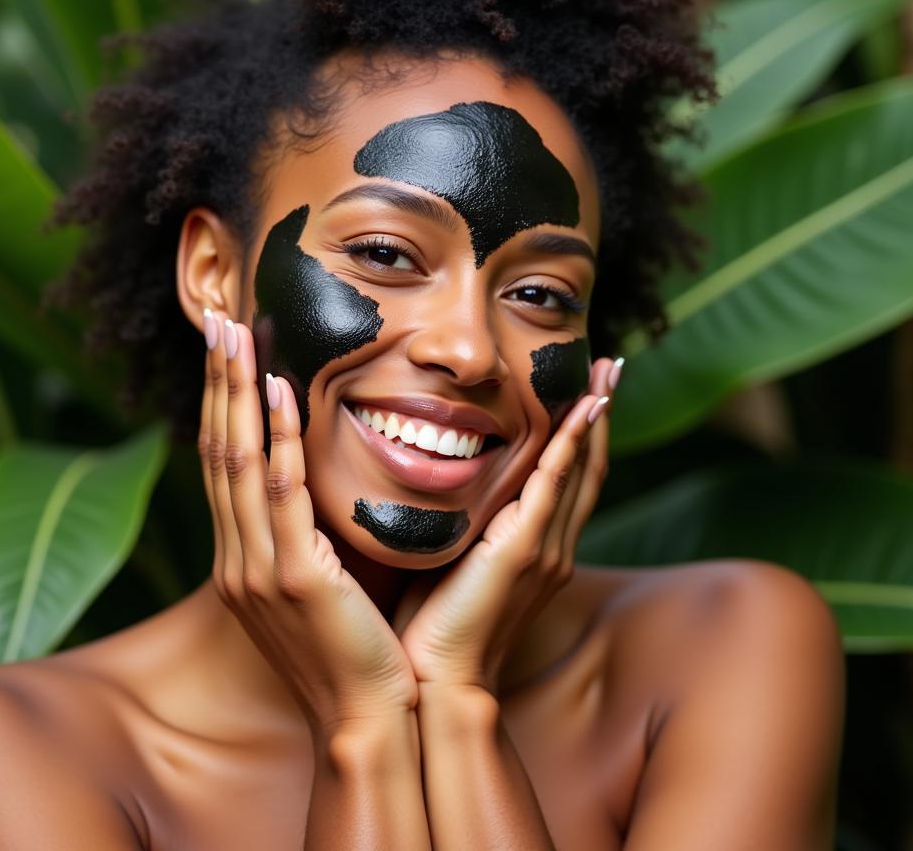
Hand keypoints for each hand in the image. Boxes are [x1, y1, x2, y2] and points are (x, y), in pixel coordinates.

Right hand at [198, 309, 417, 738]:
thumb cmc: (354, 648)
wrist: (366, 720)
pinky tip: (276, 392)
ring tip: (235, 336)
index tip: (227, 353)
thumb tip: (318, 476)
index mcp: (242, 561)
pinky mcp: (295, 578)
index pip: (223, 466)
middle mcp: (237, 560)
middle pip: (216, 452)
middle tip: (218, 321)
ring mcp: (259, 569)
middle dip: (216, 385)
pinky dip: (274, 438)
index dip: (221, 406)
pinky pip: (280, 494)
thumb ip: (308, 531)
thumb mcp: (319, 584)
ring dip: (234, 393)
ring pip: (236, 462)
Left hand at [390, 357, 617, 695]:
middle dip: (599, 414)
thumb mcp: (455, 558)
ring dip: (593, 418)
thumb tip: (439, 479)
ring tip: (605, 374)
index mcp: (537, 547)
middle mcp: (552, 545)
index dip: (582, 434)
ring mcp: (544, 548)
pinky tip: (582, 411)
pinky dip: (571, 446)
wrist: (436, 678)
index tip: (588, 390)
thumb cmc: (436, 621)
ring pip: (579, 470)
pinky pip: (554, 486)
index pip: (568, 479)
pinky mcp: (524, 550)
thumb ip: (464, 522)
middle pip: (587, 467)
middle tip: (610, 367)